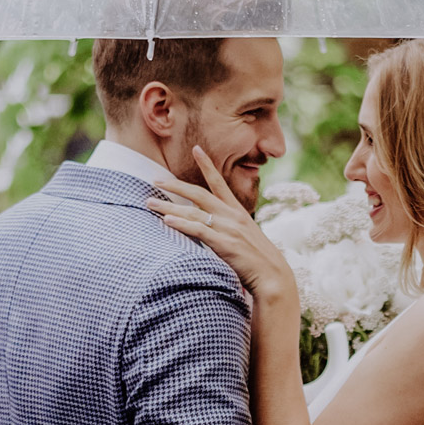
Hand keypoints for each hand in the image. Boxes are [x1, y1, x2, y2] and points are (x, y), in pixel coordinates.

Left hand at [147, 149, 293, 300]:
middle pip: (199, 194)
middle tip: (156, 180)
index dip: (207, 165)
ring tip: (150, 203)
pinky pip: (199, 230)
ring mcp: (228, 229)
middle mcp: (232, 216)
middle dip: (175, 186)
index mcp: (238, 211)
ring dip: (169, 207)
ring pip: (193, 212)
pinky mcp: (224, 244)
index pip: (219, 182)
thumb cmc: (257, 260)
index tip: (197, 149)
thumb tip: (210, 224)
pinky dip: (182, 224)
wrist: (273, 275)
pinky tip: (167, 220)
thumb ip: (228, 227)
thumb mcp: (245, 236)